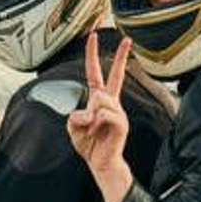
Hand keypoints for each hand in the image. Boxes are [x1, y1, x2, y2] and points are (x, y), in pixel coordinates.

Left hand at [68, 32, 134, 201]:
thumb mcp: (73, 128)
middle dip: (122, 56)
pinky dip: (95, 122)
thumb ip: (75, 116)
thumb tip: (89, 110)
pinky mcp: (122, 123)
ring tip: (91, 128)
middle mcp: (111, 103)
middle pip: (117, 75)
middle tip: (127, 39)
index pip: (96, 73)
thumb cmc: (89, 144)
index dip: (93, 55)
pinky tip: (98, 130)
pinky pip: (104, 114)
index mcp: (99, 100)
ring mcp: (118, 112)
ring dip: (89, 115)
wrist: (101, 163)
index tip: (93, 37)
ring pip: (100, 99)